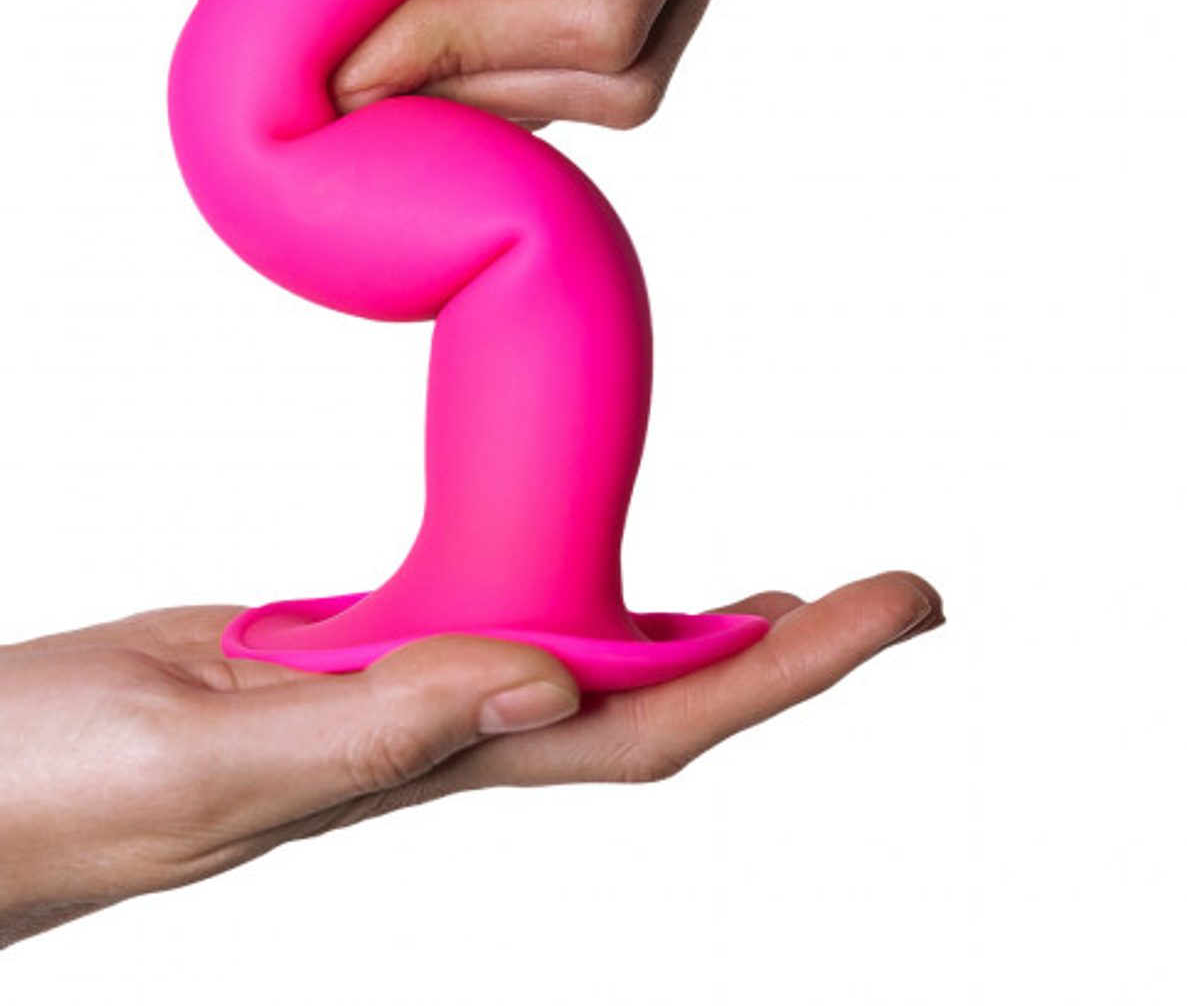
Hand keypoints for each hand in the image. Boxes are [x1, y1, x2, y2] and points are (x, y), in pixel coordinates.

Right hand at [0, 571, 940, 946]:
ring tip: (807, 604)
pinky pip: (502, 620)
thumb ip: (375, 730)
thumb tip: (552, 681)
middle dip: (792, 654)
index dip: (784, 671)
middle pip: (656, 696)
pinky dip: (584, 594)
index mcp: (427, 765)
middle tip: (905, 595)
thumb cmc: (49, 792)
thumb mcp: (208, 759)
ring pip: (593, 664)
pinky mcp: (351, 656)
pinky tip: (610, 589)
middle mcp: (441, 737)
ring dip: (708, 636)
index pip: (650, 722)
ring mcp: (402, 698)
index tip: (894, 607)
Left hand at [144, 0, 790, 128]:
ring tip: (368, 50)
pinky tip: (405, 13)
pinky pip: (575, 14)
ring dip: (487, 74)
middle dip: (485, 85)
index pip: (601, 6)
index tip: (342, 64)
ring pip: (608, 61)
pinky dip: (489, 33)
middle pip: (625, 62)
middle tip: (352, 82)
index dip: (467, 52)